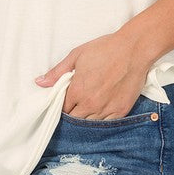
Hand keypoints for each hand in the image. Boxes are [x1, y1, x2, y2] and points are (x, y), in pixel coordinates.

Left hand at [34, 32, 149, 119]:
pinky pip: (107, 125)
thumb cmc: (105, 49)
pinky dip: (102, 121)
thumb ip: (57, 72)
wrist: (134, 49)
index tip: (65, 102)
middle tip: (75, 106)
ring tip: (88, 109)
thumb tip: (40, 82)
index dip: (62, 106)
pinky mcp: (121, 111)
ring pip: (90, 125)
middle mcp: (90, 104)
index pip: (62, 109)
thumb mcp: (77, 55)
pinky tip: (101, 113)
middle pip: (75, 120)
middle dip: (72, 114)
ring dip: (86, 119)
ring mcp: (106, 109)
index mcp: (77, 91)